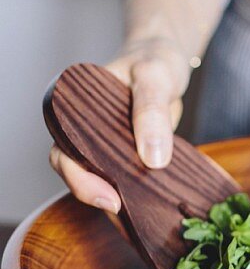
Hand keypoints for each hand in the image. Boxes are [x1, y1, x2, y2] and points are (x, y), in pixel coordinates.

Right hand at [49, 39, 190, 211]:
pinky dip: (129, 189)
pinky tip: (144, 201)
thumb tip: (152, 158)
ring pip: (94, 175)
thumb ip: (151, 112)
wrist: (168, 61)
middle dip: (91, 191)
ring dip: (110, 193)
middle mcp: (81, 125)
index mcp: (74, 105)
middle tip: (118, 206)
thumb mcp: (156, 77)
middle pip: (72, 166)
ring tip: (132, 209)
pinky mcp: (123, 151)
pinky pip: (119, 175)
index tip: (105, 194)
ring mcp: (101, 140)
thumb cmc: (155, 60)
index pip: (63, 145)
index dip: (77, 175)